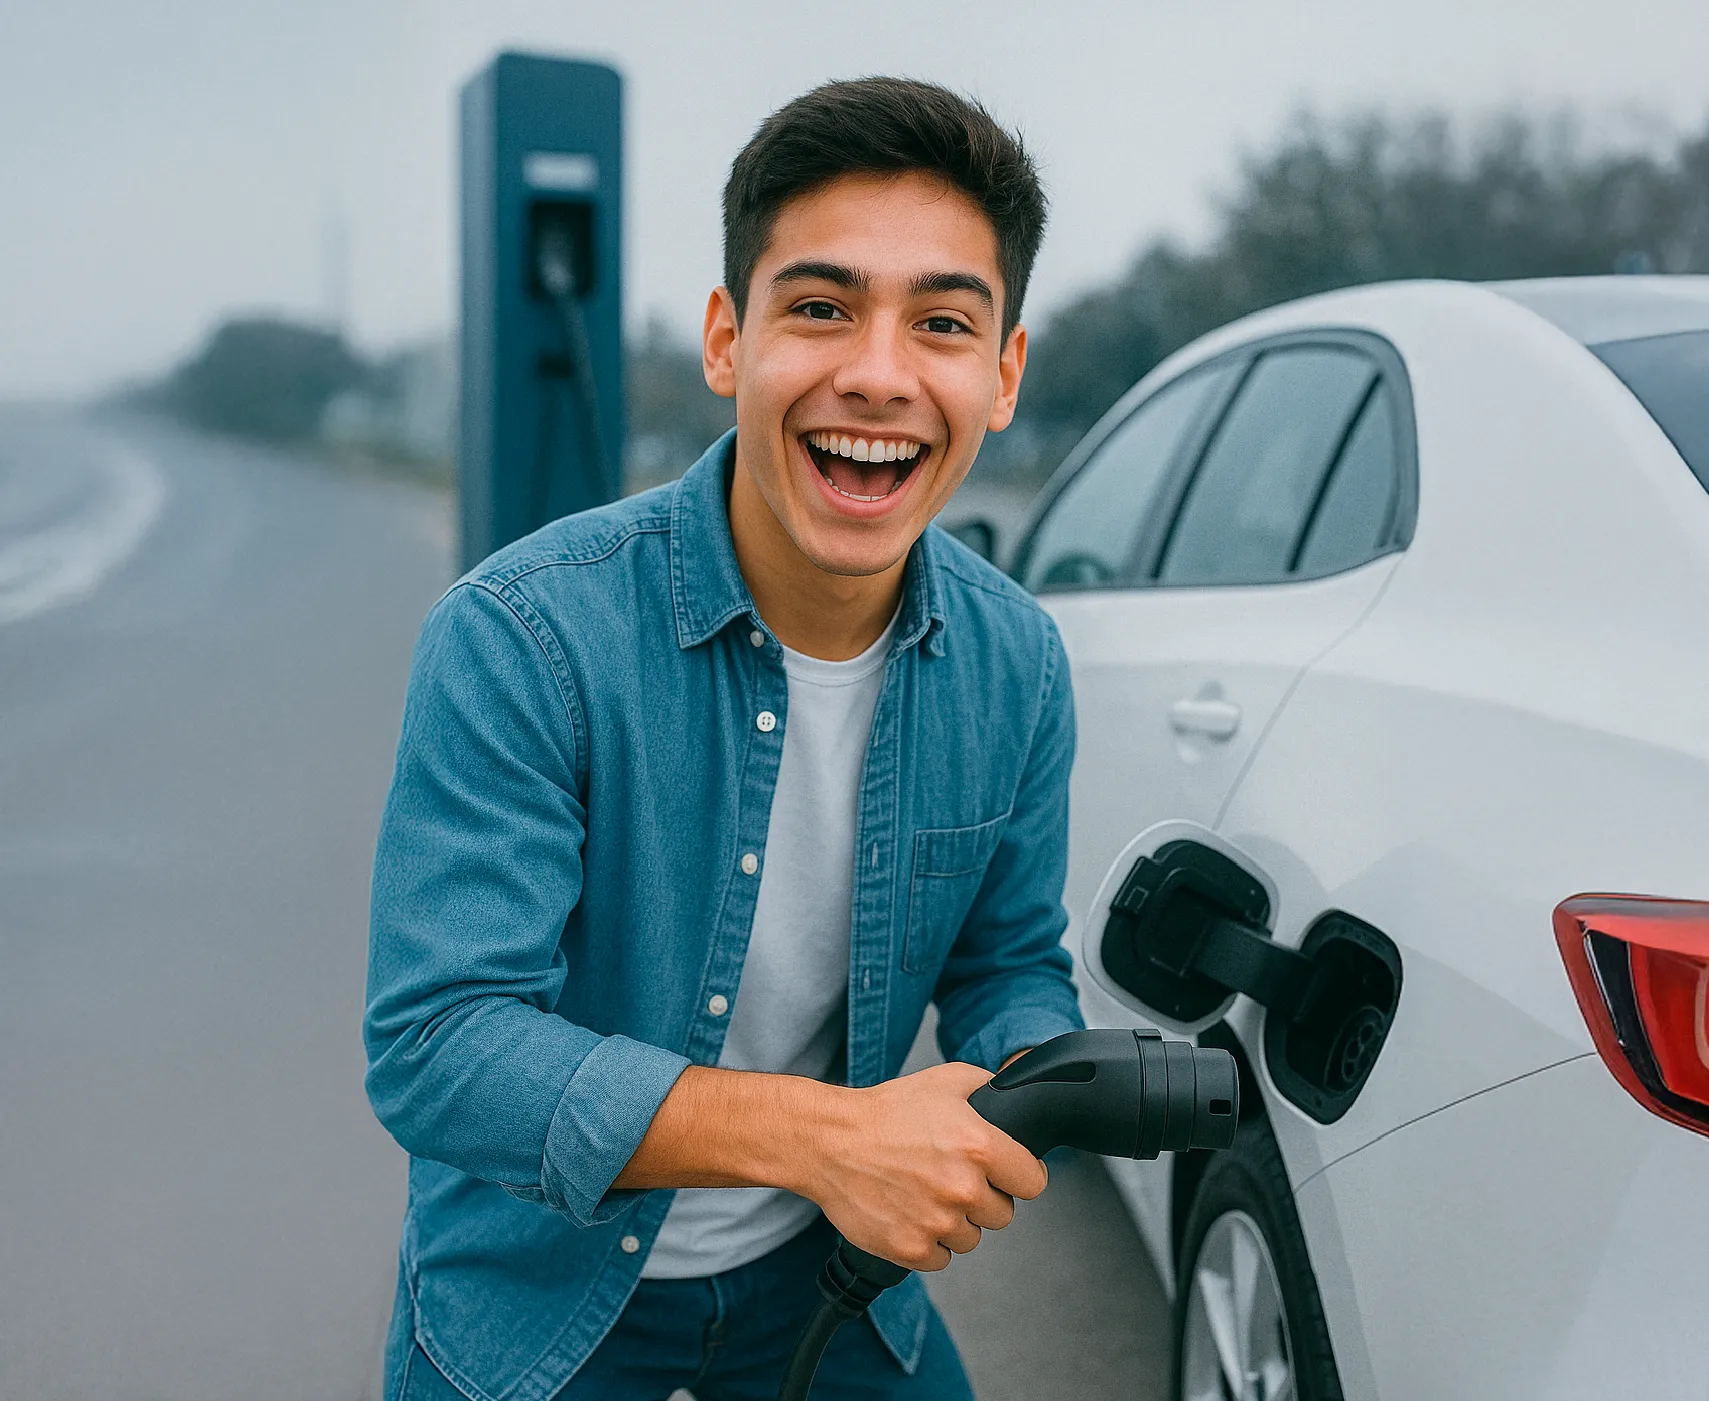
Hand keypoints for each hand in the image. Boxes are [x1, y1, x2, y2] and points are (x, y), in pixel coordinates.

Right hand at [797, 1061, 1047, 1271]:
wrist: (829, 1142)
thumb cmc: (885, 1112)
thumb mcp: (945, 1081)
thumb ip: (988, 1087)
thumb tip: (1014, 1096)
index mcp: (979, 1147)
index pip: (1033, 1183)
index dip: (1019, 1175)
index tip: (1005, 1173)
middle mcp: (963, 1189)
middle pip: (1003, 1214)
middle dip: (983, 1198)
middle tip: (952, 1178)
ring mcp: (937, 1223)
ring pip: (971, 1238)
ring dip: (955, 1222)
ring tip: (925, 1193)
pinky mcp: (912, 1249)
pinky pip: (941, 1257)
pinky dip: (929, 1241)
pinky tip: (910, 1212)